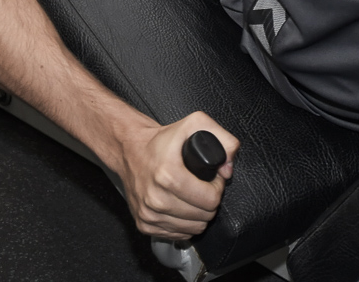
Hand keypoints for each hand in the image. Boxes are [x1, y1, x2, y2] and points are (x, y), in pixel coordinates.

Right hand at [113, 111, 239, 239]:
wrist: (130, 150)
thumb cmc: (161, 140)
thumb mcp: (194, 124)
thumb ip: (222, 139)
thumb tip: (228, 169)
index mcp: (168, 175)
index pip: (210, 199)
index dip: (217, 188)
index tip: (212, 179)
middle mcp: (155, 198)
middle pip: (203, 216)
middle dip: (209, 202)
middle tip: (203, 188)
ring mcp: (148, 214)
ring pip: (192, 229)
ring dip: (199, 215)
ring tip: (194, 197)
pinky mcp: (144, 224)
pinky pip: (177, 235)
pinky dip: (184, 224)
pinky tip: (182, 208)